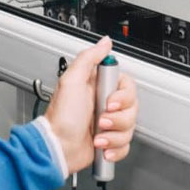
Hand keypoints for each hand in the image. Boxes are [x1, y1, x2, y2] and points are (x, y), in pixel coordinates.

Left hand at [43, 36, 138, 174]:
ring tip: (97, 134)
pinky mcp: (110, 141)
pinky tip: (101, 145)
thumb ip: (89, 58)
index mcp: (99, 87)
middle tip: (100, 120)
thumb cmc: (61, 117)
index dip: (123, 96)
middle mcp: (106, 104)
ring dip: (113, 134)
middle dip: (117, 119)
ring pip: (130, 127)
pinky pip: (126, 144)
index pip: (127, 85)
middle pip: (132, 108)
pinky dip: (114, 148)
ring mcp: (109, 123)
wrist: (58, 148)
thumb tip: (105, 42)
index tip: (109, 102)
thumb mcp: (71, 80)